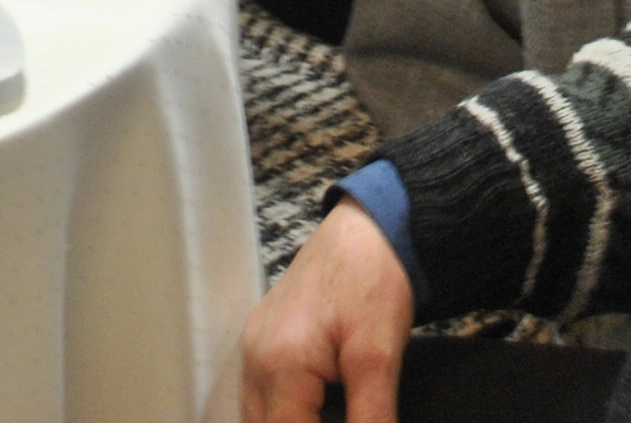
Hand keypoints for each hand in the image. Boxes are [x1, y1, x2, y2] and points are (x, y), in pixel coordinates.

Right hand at [243, 204, 413, 422]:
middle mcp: (253, 358)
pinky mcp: (261, 340)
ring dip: (297, 422)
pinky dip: (292, 408)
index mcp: (279, 364)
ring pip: (261, 417)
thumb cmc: (372, 277)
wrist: (369, 226)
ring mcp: (252, 347)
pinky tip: (327, 402)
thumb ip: (370, 416)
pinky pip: (265, 394)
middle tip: (349, 413)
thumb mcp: (378, 355)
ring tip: (342, 408)